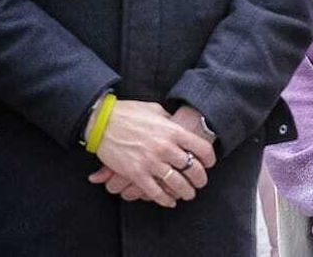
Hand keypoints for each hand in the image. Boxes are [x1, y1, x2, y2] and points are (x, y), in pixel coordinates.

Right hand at [84, 100, 215, 207]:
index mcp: (173, 131)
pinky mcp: (136, 174)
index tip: (210, 164)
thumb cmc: (129, 113)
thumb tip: (177, 126)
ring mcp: (151, 162)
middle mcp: (165, 148)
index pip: (201, 148)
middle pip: (192, 169)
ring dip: (185, 191)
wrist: (103, 121)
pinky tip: (170, 202)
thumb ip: (170, 121)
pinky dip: (164, 199)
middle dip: (199, 179)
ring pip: (176, 183)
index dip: (209, 159)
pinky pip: (155, 192)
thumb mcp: (156, 110)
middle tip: (201, 183)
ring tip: (189, 194)